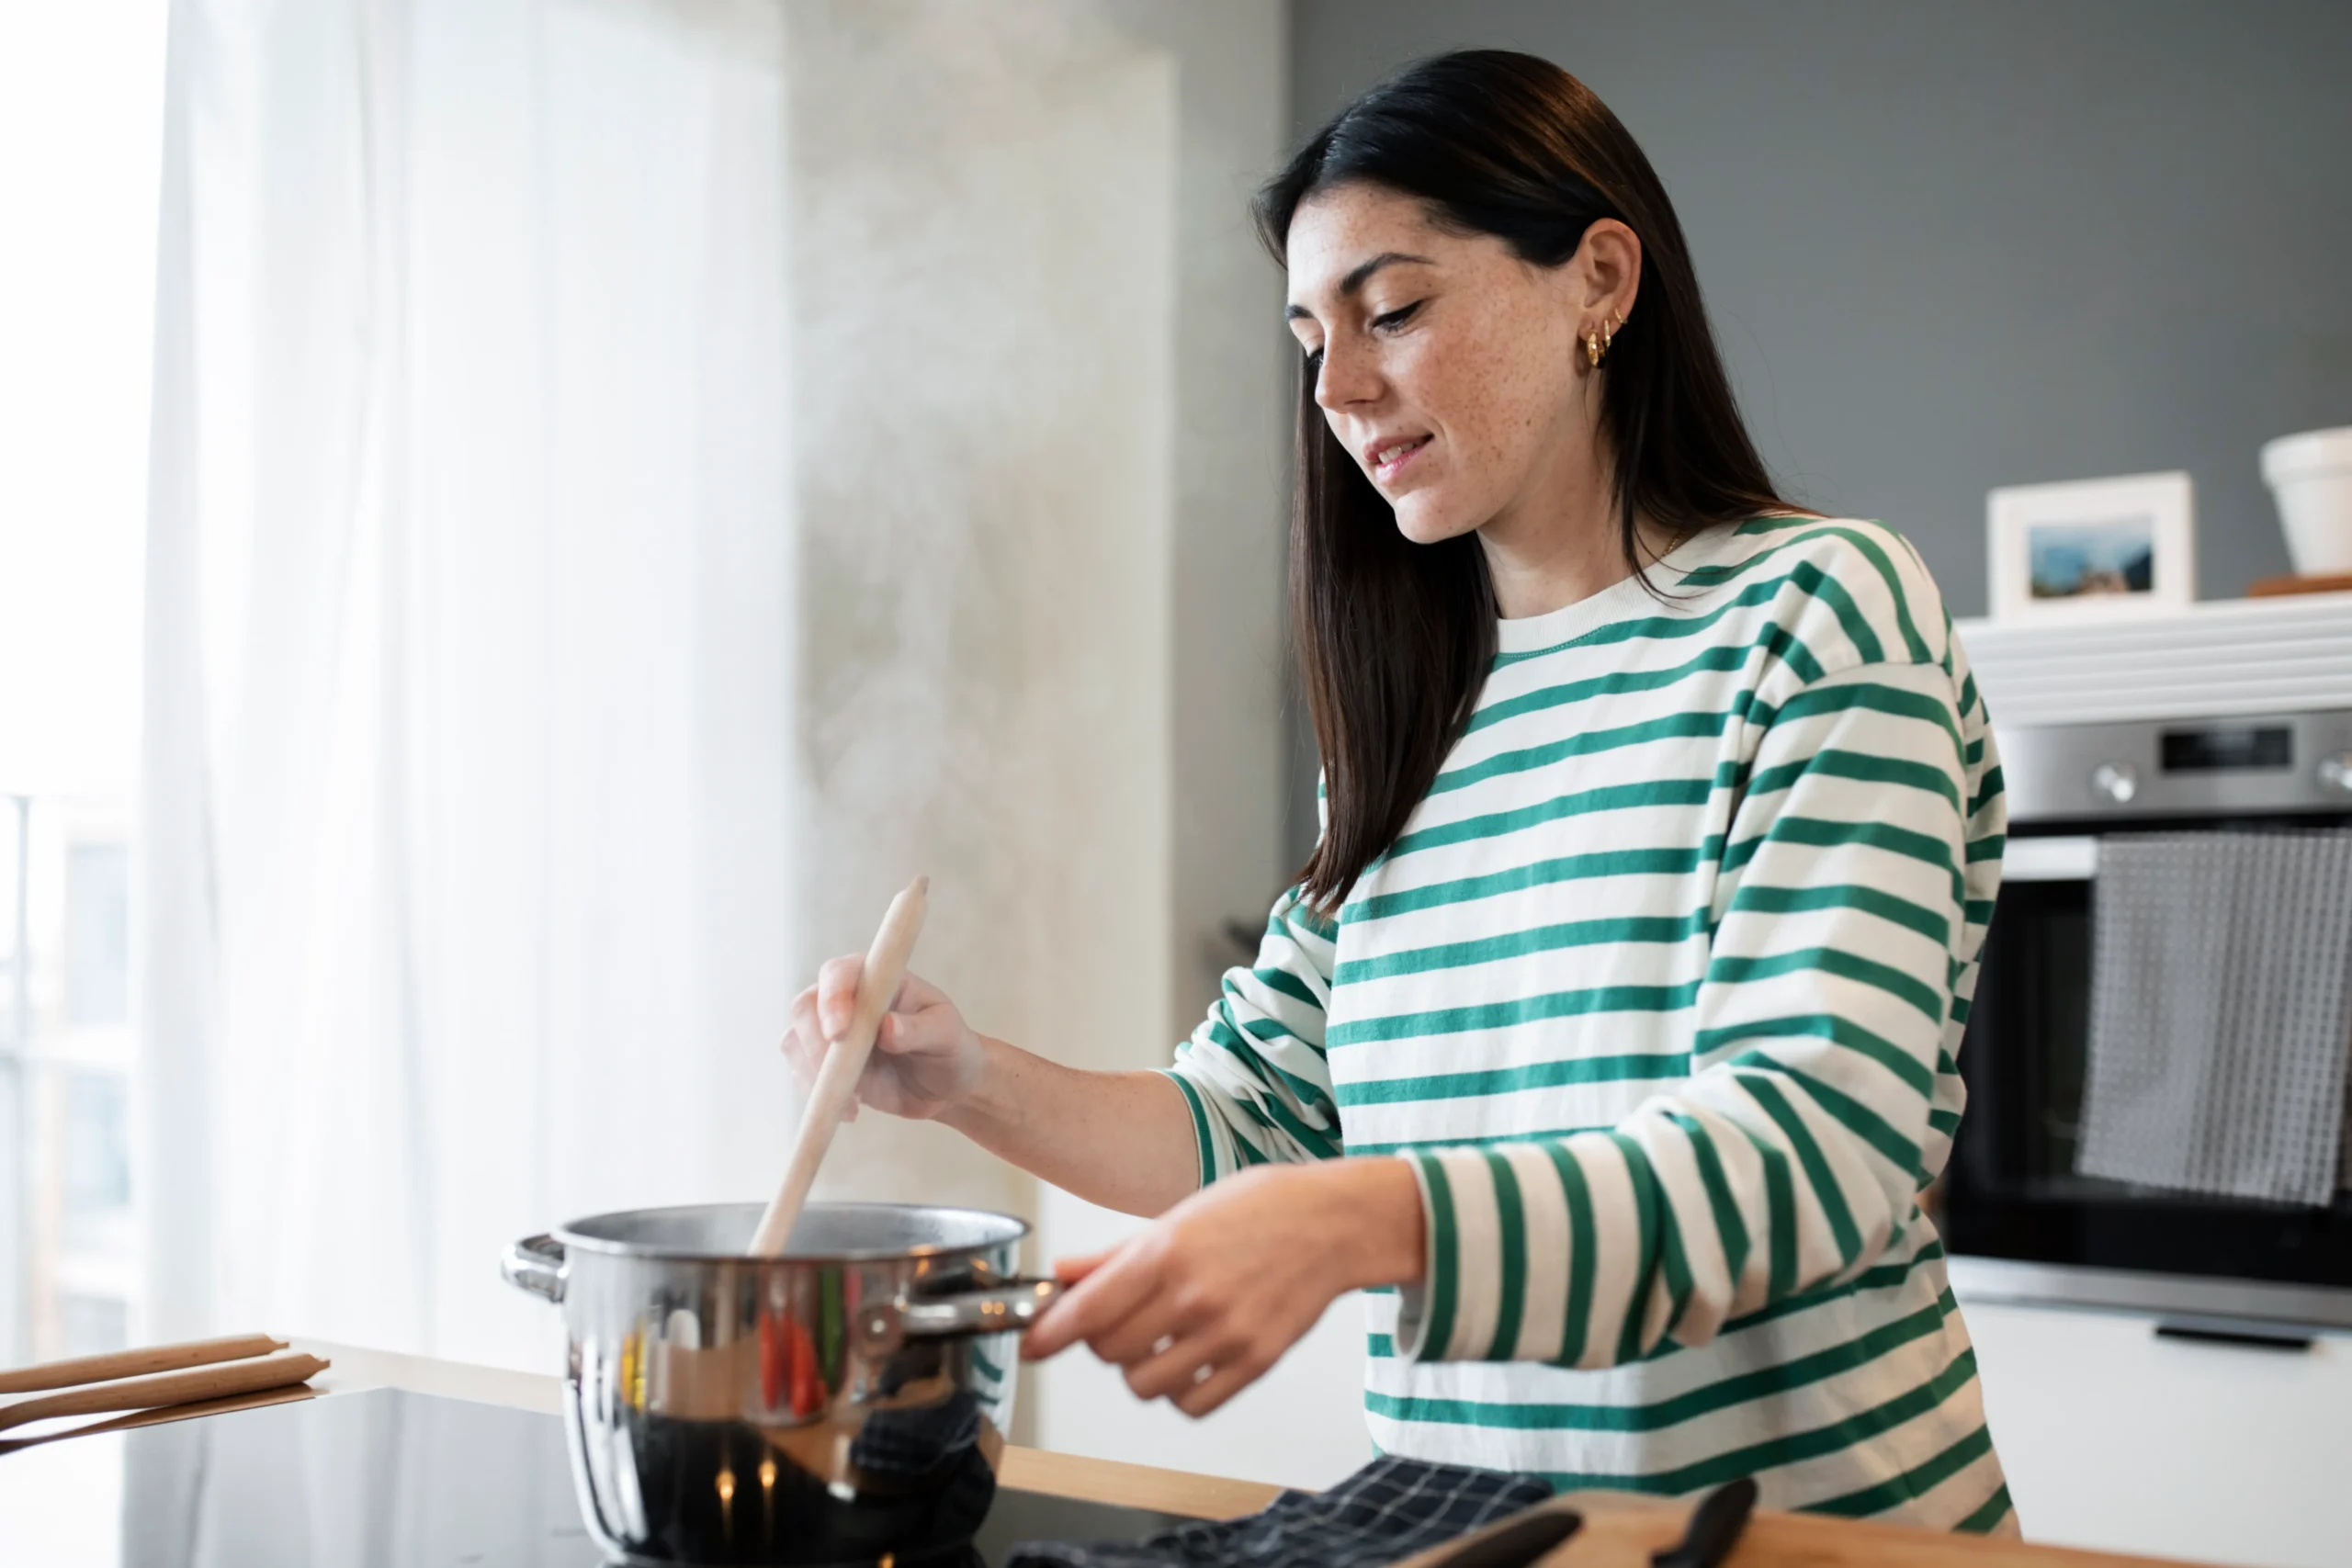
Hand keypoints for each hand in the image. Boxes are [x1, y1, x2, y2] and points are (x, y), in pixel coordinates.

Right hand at [781, 958, 985, 1120]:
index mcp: (875, 978)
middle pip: (805, 1007)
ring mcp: (830, 1032)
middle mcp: (846, 999)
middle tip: (841, 1076)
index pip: (838, 974)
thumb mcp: (946, 1035)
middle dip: (815, 1043)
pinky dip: (817, 1094)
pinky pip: (800, 1074)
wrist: (947, 1086)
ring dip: (814, 1073)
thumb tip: (887, 1028)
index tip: (840, 1033)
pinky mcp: (824, 1064)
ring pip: (796, 1042)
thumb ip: (918, 1029)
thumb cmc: (950, 1047)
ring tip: (854, 1101)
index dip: (832, 998)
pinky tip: (851, 1109)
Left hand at [1021, 1158, 1423, 1416]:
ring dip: (1140, 1369)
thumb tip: (1064, 1273)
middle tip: (1118, 1322)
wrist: (1333, 1223)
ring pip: (1144, 1384)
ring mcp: (1226, 1333)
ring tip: (1159, 1342)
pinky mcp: (1256, 1362)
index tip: (1031, 1344)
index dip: (1048, 1332)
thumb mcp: (1180, 1216)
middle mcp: (1192, 1296)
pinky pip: (1192, 1405)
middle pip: (1109, 1351)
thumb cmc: (1258, 1209)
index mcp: (1166, 1251)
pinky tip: (1190, 1362)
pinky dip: (1180, 1392)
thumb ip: (1118, 1254)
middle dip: (1102, 1341)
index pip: (1088, 1309)